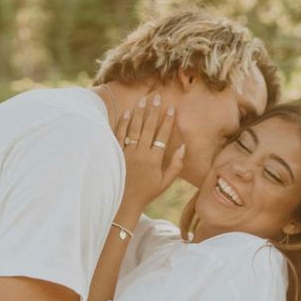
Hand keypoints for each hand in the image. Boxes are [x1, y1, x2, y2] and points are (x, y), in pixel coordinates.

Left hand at [115, 96, 184, 210]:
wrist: (124, 202)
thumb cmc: (147, 193)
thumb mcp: (165, 182)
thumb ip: (176, 165)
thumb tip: (183, 147)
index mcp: (154, 160)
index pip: (163, 136)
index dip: (168, 121)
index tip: (172, 108)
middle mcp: (141, 154)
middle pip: (148, 128)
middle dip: (153, 111)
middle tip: (157, 98)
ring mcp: (127, 153)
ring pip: (133, 129)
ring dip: (138, 113)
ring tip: (143, 100)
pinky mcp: (116, 154)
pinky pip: (119, 136)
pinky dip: (123, 123)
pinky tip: (127, 113)